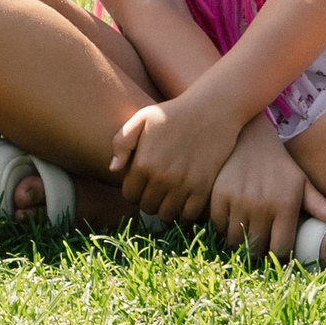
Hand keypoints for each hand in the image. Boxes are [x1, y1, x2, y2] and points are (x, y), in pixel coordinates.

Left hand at [110, 92, 243, 223]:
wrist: (211, 109)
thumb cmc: (173, 112)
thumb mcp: (142, 118)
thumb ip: (122, 142)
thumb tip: (114, 169)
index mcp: (143, 163)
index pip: (130, 195)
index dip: (133, 192)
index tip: (140, 185)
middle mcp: (162, 177)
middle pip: (147, 207)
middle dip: (148, 201)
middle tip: (155, 191)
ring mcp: (184, 185)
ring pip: (167, 215)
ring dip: (165, 209)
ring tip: (168, 196)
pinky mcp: (204, 188)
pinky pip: (189, 214)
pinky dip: (185, 212)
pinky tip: (185, 199)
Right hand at [204, 117, 325, 257]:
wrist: (250, 138)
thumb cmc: (280, 165)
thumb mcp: (302, 182)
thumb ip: (320, 205)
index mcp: (285, 206)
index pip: (280, 248)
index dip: (277, 255)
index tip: (274, 251)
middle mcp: (262, 205)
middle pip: (257, 247)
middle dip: (257, 252)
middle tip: (257, 247)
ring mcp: (239, 200)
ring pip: (235, 239)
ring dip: (238, 242)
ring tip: (242, 236)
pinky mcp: (219, 194)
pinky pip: (218, 224)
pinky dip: (222, 227)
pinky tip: (229, 220)